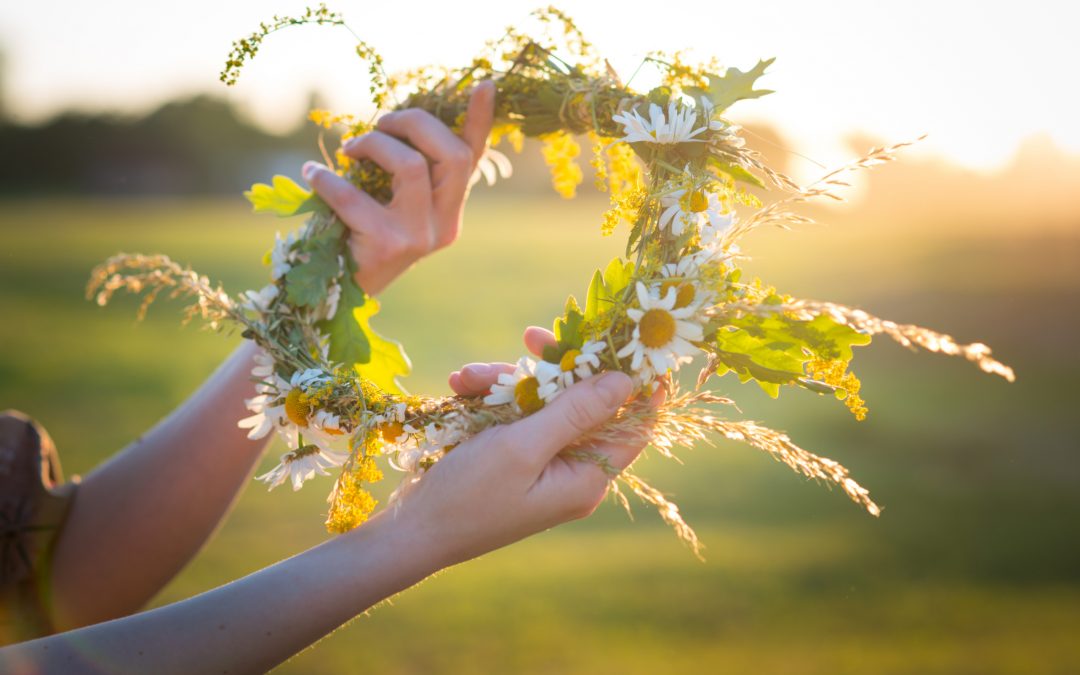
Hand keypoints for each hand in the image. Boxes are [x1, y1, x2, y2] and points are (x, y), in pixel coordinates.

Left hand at [301, 81, 495, 295]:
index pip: (472, 160)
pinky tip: (313, 174)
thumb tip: (396, 123)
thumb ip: (405, 172)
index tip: (486, 84)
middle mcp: (444, 226)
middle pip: (450, 155)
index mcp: (449, 213)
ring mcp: (420, 238)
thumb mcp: (389, 203)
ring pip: (412, 165)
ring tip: (349, 149)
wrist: (332, 295)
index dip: (480, 121)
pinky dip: (329, 179)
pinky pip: (356, 197)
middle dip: (413, 123)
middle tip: (379, 122)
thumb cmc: (357, 238)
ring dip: (374, 144)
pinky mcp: (388, 247)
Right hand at [388, 327, 655, 568]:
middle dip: (551, 371)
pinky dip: (489, 397)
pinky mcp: (512, 454)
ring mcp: (540, 461)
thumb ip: (575, 411)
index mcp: (587, 477)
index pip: (634, 425)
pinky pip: (514, 413)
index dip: (640, 385)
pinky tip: (461, 387)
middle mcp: (570, 469)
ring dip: (505, 382)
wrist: (411, 530)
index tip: (634, 342)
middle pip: (582, 403)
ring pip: (542, 401)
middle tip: (532, 338)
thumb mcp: (523, 447)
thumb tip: (625, 381)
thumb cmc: (469, 496)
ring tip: (466, 379)